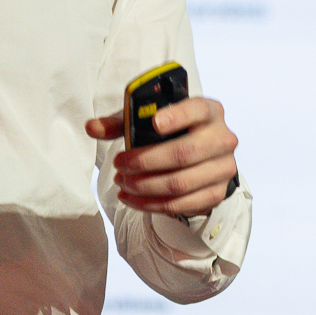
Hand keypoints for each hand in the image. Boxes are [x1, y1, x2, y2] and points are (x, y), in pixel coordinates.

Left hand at [85, 97, 239, 218]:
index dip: (177, 116)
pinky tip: (132, 199)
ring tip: (122, 183)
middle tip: (120, 165)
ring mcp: (224, 168)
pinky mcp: (217, 193)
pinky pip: (182, 204)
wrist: (204, 158)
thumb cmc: (175, 133)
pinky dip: (152, 204)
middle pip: (184, 153)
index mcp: (208, 111)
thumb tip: (91, 127)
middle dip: (146, 162)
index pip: (196, 109)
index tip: (154, 123)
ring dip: (145, 187)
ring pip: (180, 183)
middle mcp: (222, 138)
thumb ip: (122, 122)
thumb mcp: (151, 121)